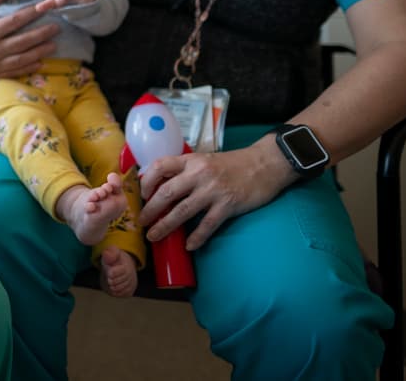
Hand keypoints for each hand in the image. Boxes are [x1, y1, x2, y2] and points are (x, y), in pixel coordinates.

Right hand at [0, 0, 59, 79]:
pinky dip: (27, 68)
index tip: (44, 7)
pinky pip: (13, 72)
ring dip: (39, 52)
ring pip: (21, 59)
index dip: (31, 14)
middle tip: (57, 27)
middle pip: (22, 41)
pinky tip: (40, 62)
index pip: (14, 21)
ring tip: (53, 45)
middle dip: (41, 34)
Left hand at [137, 139, 293, 250]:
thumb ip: (185, 170)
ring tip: (154, 236)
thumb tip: (162, 184)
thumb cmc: (232, 164)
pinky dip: (197, 237)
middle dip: (151, 210)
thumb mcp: (204, 160)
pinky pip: (208, 224)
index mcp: (190, 160)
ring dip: (166, 226)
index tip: (142, 195)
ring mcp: (213, 190)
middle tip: (141, 222)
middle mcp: (198, 173)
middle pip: (167, 192)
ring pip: (183, 210)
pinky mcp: (228, 205)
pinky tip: (189, 246)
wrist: (264, 164)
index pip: (160, 166)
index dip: (147, 181)